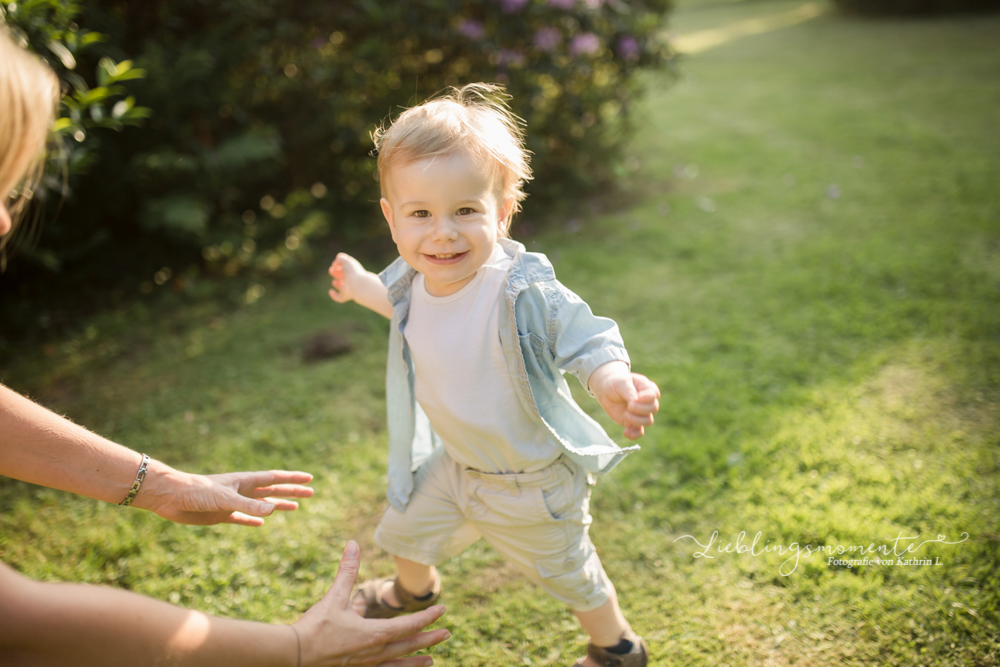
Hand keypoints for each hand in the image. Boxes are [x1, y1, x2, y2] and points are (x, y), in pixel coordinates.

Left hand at [140, 468, 314, 526]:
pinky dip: (254, 520)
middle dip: (292, 492)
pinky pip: (243, 518)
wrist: (170, 497)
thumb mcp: (225, 499)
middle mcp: (242, 491)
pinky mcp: (221, 515)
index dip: (292, 479)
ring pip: (262, 504)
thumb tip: (274, 510)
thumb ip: (248, 505)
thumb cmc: (196, 492)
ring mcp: (233, 503)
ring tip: (295, 508)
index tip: (309, 479)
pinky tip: (262, 522)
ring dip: (278, 505)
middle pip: (273, 491)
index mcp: (245, 481)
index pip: (275, 479)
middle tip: (311, 493)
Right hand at [294, 541, 449, 666]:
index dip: (428, 617)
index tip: (443, 610)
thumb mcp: (334, 597)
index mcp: (375, 634)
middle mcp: (376, 652)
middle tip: (447, 634)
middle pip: (410, 645)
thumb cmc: (315, 626)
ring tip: (431, 660)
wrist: (294, 655)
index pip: (410, 625)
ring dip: (417, 660)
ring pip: (399, 664)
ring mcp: (367, 665)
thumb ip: (347, 571)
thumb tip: (354, 544)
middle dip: (430, 639)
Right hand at [329, 252, 365, 304]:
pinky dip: (334, 295)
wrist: (358, 284)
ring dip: (337, 284)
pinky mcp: (345, 296)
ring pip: (343, 287)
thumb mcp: (346, 261)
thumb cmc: (352, 272)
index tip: (334, 265)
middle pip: (343, 277)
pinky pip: (339, 298)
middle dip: (336, 273)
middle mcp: (351, 280)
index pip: (346, 268)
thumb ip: (340, 258)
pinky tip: (331, 291)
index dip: (339, 265)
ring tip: (334, 281)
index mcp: (353, 271)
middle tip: (331, 270)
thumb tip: (334, 264)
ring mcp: (349, 289)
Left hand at [590, 363, 659, 439]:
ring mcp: (642, 413)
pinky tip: (625, 431)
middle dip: (641, 409)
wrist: (606, 391)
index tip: (636, 398)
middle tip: (629, 406)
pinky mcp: (634, 422)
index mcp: (647, 388)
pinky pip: (639, 432)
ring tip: (625, 415)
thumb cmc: (616, 383)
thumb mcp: (621, 383)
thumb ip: (629, 391)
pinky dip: (634, 434)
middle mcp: (647, 401)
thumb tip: (635, 401)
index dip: (646, 399)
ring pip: (648, 421)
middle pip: (653, 408)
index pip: (654, 395)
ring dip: (637, 421)